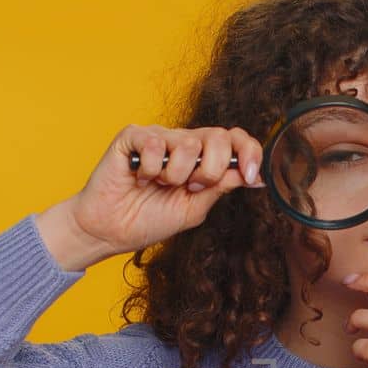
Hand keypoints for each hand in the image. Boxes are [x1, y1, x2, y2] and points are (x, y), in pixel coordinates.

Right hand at [55, 124, 267, 264]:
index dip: (249, 151)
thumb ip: (221, 187)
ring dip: (176, 175)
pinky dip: (150, 169)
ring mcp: (159, 137)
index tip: (251, 175)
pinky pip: (156, 143)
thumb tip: (256, 177)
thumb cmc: (149, 219)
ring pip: (188, 143)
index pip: (234, 139)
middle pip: (219, 137)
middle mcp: (183, 142)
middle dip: (210, 170)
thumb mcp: (195, 208)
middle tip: (190, 187)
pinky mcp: (133, 136)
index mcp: (202, 157)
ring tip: (159, 184)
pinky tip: (139, 178)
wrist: (111, 230)